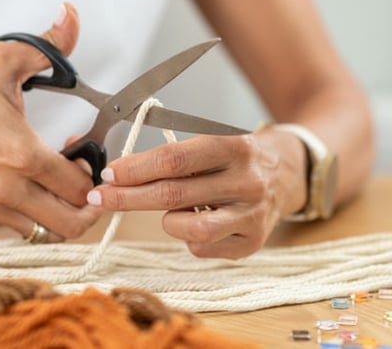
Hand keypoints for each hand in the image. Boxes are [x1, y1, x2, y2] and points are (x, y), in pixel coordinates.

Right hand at [0, 3, 101, 240]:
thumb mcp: (2, 61)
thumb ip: (48, 44)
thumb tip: (70, 14)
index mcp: (22, 155)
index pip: (81, 187)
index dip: (94, 173)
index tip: (84, 153)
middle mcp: (8, 189)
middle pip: (72, 224)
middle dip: (89, 204)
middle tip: (84, 181)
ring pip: (47, 233)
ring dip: (62, 213)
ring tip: (57, 185)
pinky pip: (21, 230)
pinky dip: (36, 216)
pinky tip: (30, 185)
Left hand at [86, 129, 306, 257]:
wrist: (290, 174)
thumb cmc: (239, 159)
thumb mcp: (216, 144)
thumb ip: (177, 159)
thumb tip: (121, 175)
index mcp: (236, 148)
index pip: (176, 158)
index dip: (137, 167)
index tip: (110, 173)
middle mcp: (247, 183)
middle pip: (173, 194)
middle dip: (128, 197)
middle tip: (101, 197)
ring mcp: (252, 216)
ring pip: (187, 228)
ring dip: (167, 221)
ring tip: (175, 211)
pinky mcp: (252, 243)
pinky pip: (201, 248)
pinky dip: (188, 237)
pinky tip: (201, 222)